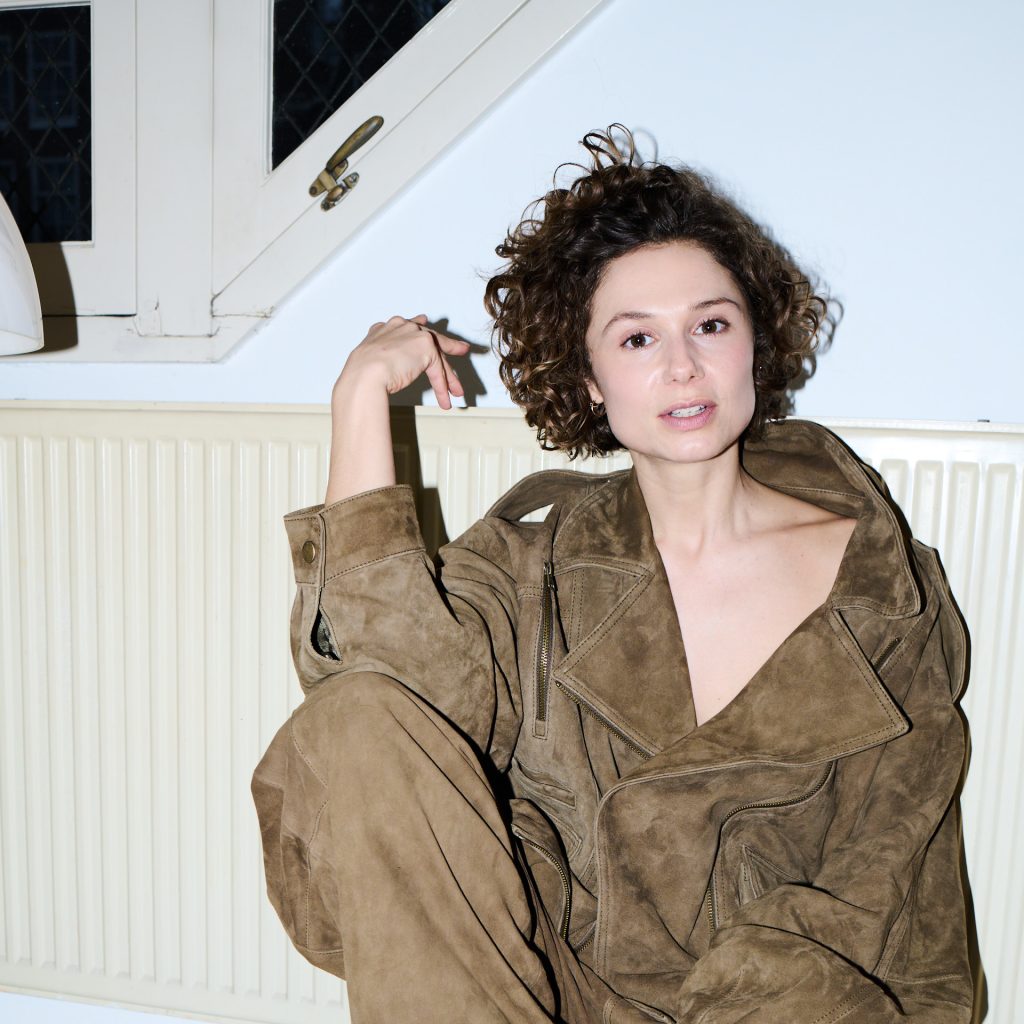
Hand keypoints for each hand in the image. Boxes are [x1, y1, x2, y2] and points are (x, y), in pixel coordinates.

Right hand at [338, 314, 469, 409]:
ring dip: (447, 377)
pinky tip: (444, 399)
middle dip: (447, 348)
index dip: (421, 327)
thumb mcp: (371, 358)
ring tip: (455, 392)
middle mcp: (402, 326)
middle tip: (461, 349)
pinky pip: (437, 370)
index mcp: (387, 327)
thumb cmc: (361, 373)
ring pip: (437, 357)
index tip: (426, 322)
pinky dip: (441, 386)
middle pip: (430, 340)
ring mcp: (415, 334)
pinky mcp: (426, 347)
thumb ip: (382, 355)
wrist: (364, 375)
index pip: (411, 326)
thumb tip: (390, 365)